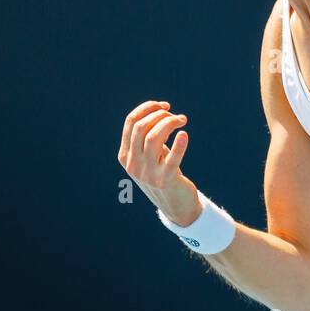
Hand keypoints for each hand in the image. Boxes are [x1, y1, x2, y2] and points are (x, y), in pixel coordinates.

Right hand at [118, 99, 201, 225]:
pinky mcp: (165, 180)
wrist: (174, 204)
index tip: (165, 106)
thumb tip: (160, 109)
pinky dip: (179, 145)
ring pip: (153, 137)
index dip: (148, 108)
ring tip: (182, 120)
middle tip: (176, 117)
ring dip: (170, 123)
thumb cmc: (163, 172)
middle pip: (141, 127)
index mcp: (125, 155)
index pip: (130, 122)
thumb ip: (147, 136)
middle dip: (160, 114)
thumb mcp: (149, 155)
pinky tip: (184, 134)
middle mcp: (132, 164)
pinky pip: (172, 159)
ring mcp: (147, 173)